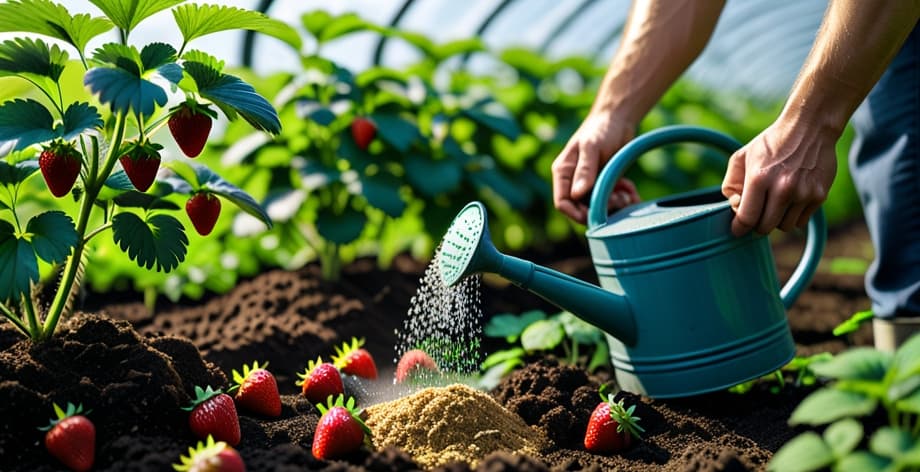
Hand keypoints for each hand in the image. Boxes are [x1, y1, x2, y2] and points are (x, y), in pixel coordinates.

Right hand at [552, 113, 640, 223]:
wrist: (619, 118)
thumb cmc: (601, 128)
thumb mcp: (591, 147)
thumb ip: (585, 170)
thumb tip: (577, 194)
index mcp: (563, 172)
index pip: (562, 202)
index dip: (575, 213)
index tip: (594, 215)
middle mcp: (574, 180)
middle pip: (582, 208)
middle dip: (600, 209)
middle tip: (618, 200)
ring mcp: (590, 182)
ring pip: (599, 206)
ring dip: (615, 205)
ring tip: (628, 195)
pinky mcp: (605, 182)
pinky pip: (612, 198)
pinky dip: (623, 198)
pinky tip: (632, 192)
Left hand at [721, 119, 837, 235]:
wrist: (810, 127)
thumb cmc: (771, 144)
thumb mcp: (741, 157)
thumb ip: (731, 185)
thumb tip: (735, 207)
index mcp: (759, 178)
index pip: (746, 218)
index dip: (738, 228)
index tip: (737, 229)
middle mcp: (783, 188)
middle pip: (764, 228)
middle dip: (757, 225)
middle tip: (757, 214)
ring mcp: (803, 193)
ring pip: (784, 227)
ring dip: (776, 220)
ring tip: (775, 203)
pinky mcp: (819, 196)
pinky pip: (801, 221)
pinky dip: (793, 216)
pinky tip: (791, 200)